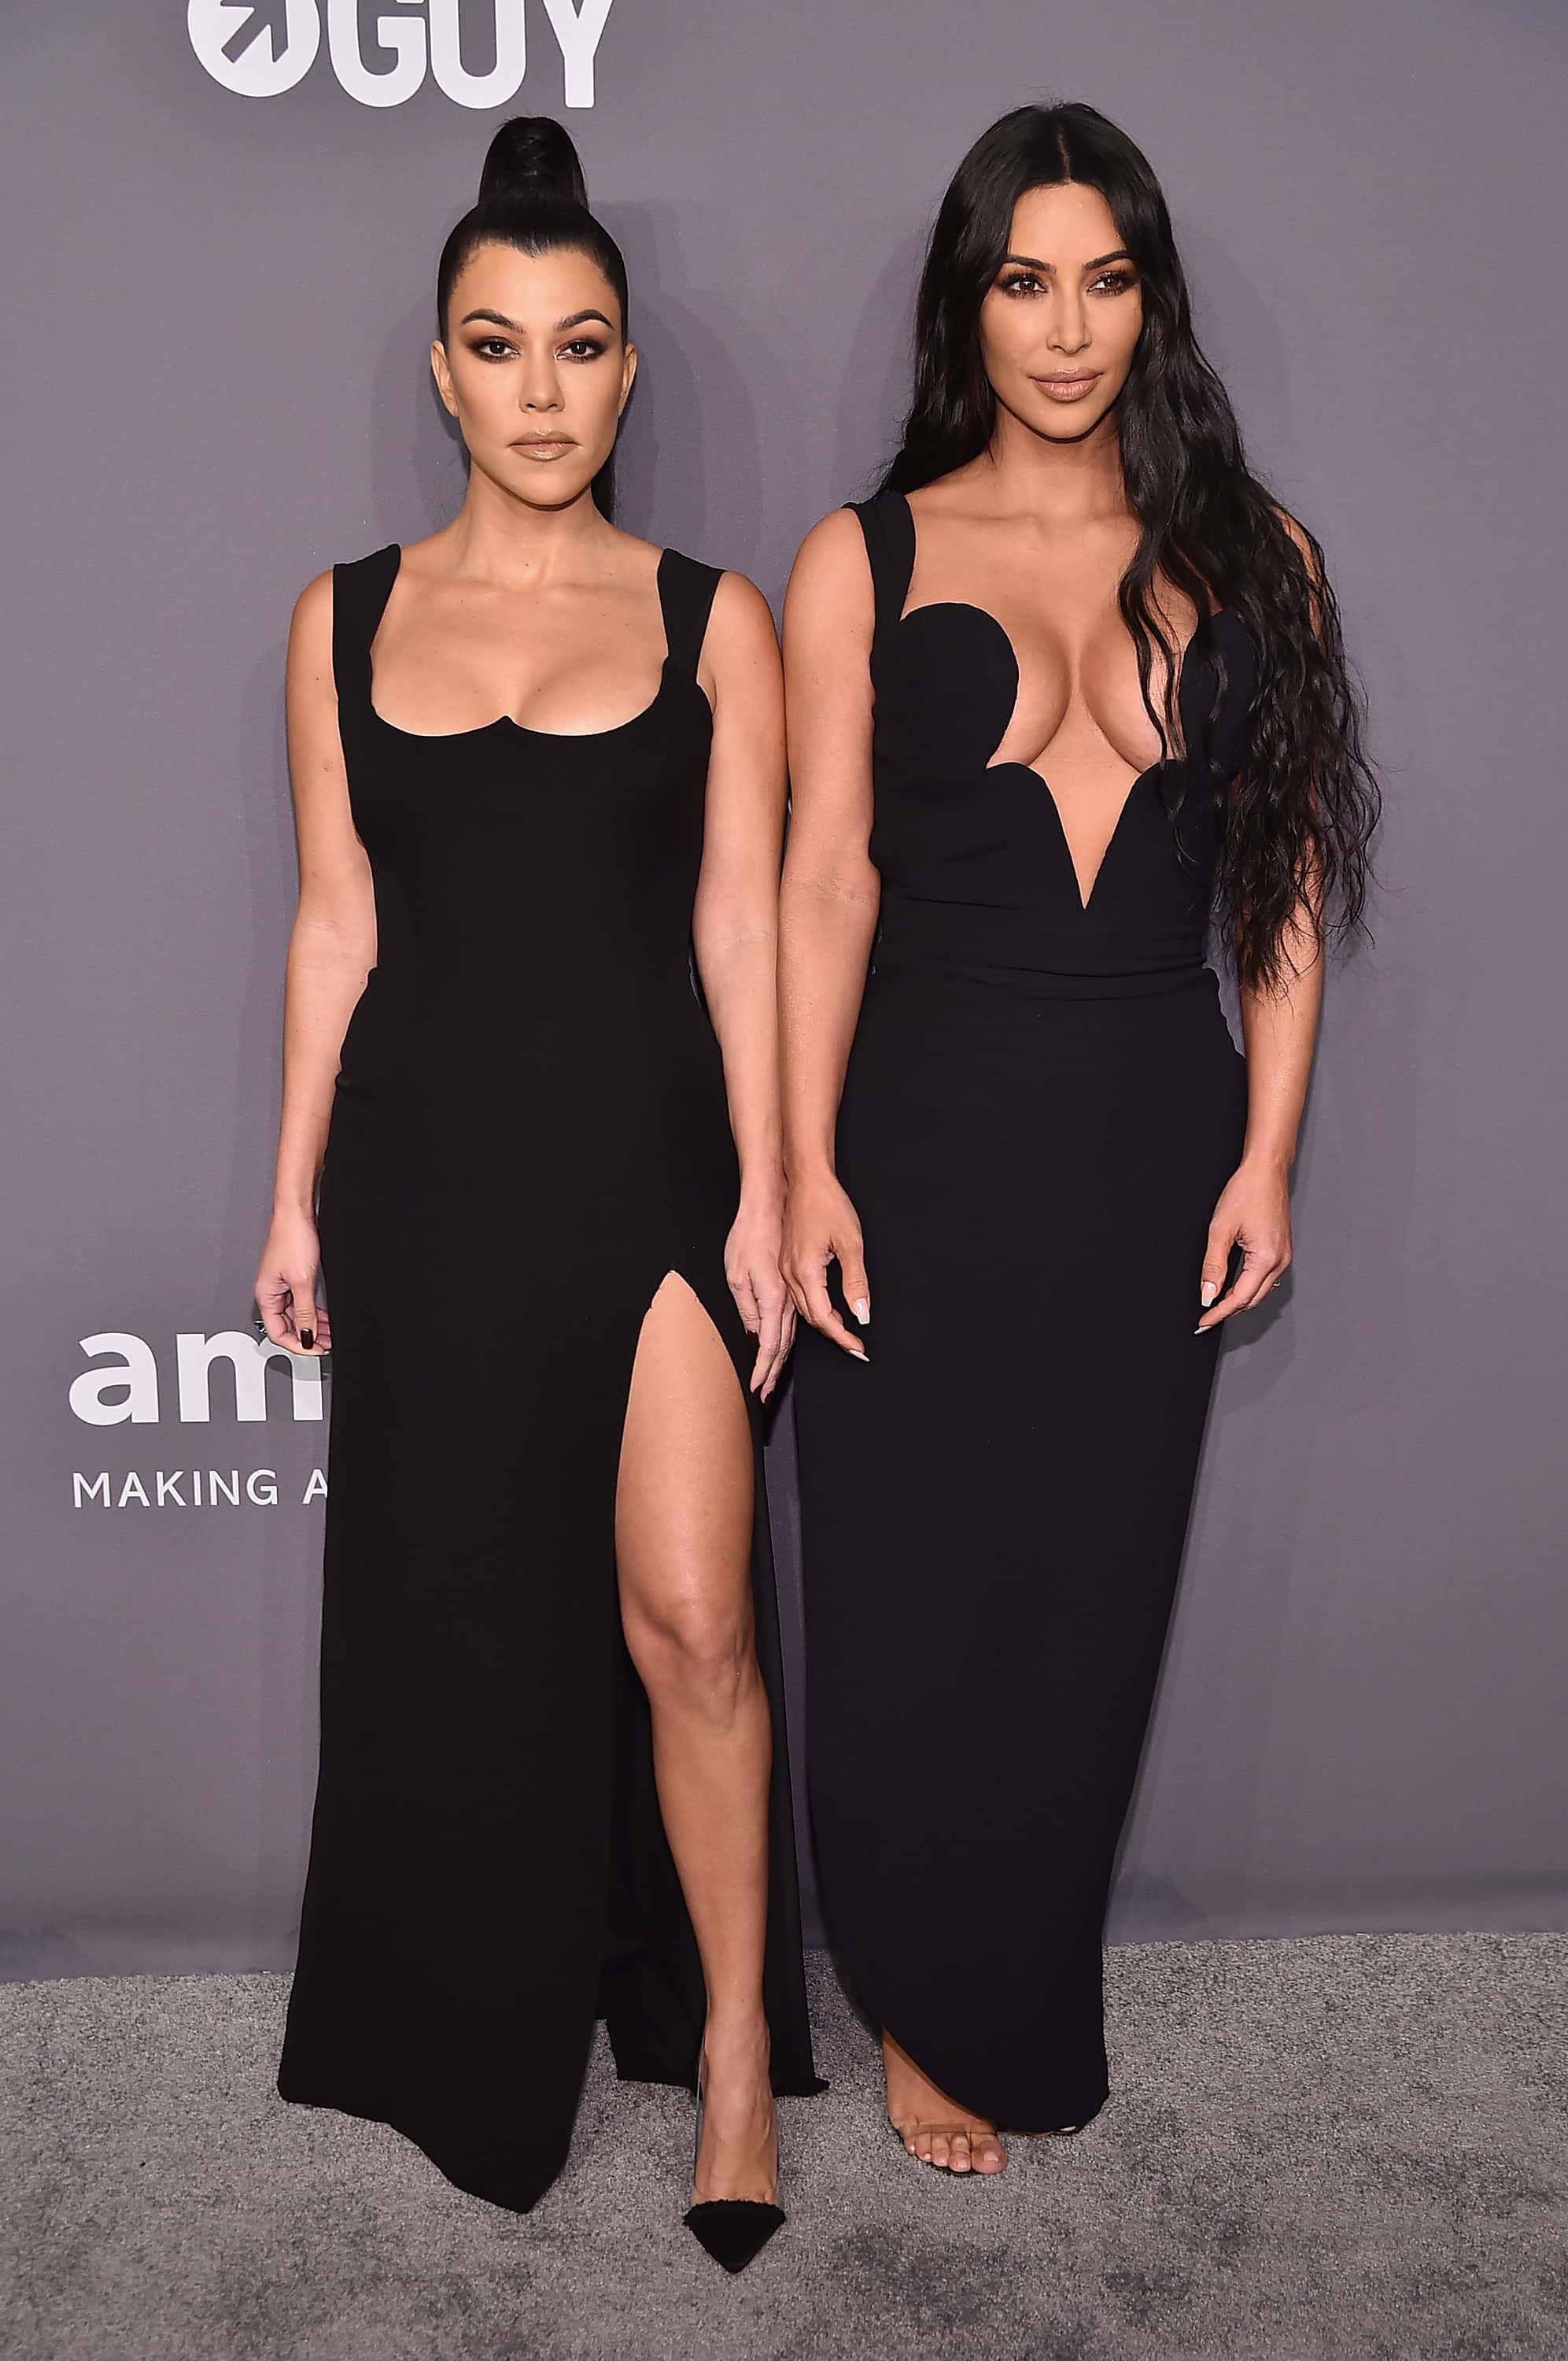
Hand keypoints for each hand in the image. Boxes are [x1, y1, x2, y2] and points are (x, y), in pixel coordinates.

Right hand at [254, 1209, 329, 1354]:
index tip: (316, 1349)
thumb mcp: (302, 1281)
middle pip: (287, 1326)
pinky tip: (325, 1318)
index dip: (298, 1345)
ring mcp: (280, 1286)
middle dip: (308, 1337)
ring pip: (296, 1316)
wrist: (296, 1215)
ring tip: (330, 1333)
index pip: (278, 1333)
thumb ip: (305, 1311)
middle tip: (327, 1343)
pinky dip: (313, 1313)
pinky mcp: (290, 1278)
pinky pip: (300, 1303)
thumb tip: (306, 1335)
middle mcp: (270, 1292)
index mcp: (265, 1296)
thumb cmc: (292, 1239)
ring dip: (313, 1326)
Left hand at [726, 1197, 795, 1401]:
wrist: (771, 1207)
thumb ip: (746, 1309)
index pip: (770, 1346)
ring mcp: (792, 1295)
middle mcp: (787, 1302)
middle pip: (782, 1348)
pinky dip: (785, 1344)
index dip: (762, 1371)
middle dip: (772, 1375)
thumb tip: (753, 1336)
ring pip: (789, 1338)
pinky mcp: (792, 1288)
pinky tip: (779, 1352)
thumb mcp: (737, 1275)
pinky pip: (791, 1324)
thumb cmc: (750, 1236)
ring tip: (771, 1383)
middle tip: (765, 1398)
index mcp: (774, 1300)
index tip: (756, 1390)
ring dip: (779, 1363)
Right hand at [780, 1173, 869, 1360]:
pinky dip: (814, 1308)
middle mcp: (790, 1274)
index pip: (824, 1318)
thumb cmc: (827, 1203)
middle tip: (855, 1346)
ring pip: (803, 1309)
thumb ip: (856, 1284)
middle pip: (811, 1318)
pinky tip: (828, 1310)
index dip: (843, 1337)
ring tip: (844, 1333)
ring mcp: (785, 1269)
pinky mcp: (786, 1262)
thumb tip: (861, 1314)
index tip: (858, 1349)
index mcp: (805, 1271)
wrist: (807, 1179)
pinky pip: (798, 1295)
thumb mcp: (852, 1244)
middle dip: (834, 1335)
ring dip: (824, 1323)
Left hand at [1195, 1159, 1291, 1332]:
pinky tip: (1233, 1288)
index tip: (1203, 1323)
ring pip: (1260, 1291)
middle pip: (1253, 1299)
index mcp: (1267, 1258)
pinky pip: (1265, 1279)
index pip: (1240, 1298)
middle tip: (1206, 1319)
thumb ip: (1213, 1266)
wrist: (1266, 1171)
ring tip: (1216, 1307)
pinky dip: (1248, 1288)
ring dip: (1239, 1301)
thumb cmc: (1246, 1192)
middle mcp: (1280, 1260)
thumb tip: (1207, 1294)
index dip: (1219, 1313)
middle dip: (1228, 1311)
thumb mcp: (1220, 1230)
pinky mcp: (1281, 1250)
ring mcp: (1284, 1256)